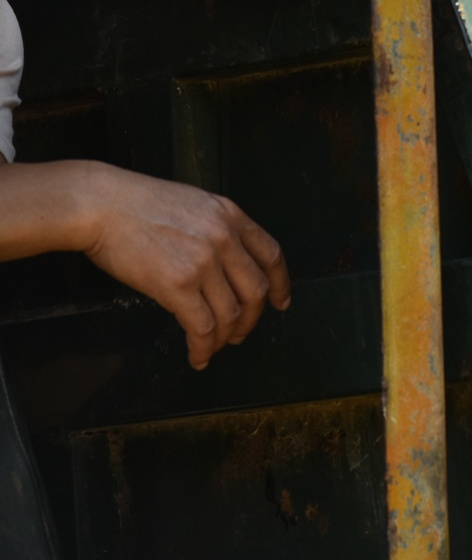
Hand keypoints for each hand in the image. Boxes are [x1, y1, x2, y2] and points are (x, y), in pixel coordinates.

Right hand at [78, 163, 291, 368]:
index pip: (271, 255)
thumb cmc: (136, 204)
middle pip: (256, 290)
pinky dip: (203, 347)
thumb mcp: (194, 205)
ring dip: (225, 337)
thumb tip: (225, 262)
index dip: (281, 284)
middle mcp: (224, 238)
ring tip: (215, 346)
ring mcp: (203, 262)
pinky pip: (202, 326)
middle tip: (240, 333)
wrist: (100, 205)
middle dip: (252, 318)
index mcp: (231, 216)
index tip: (281, 302)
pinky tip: (197, 355)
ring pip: (231, 313)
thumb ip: (216, 229)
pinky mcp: (177, 284)